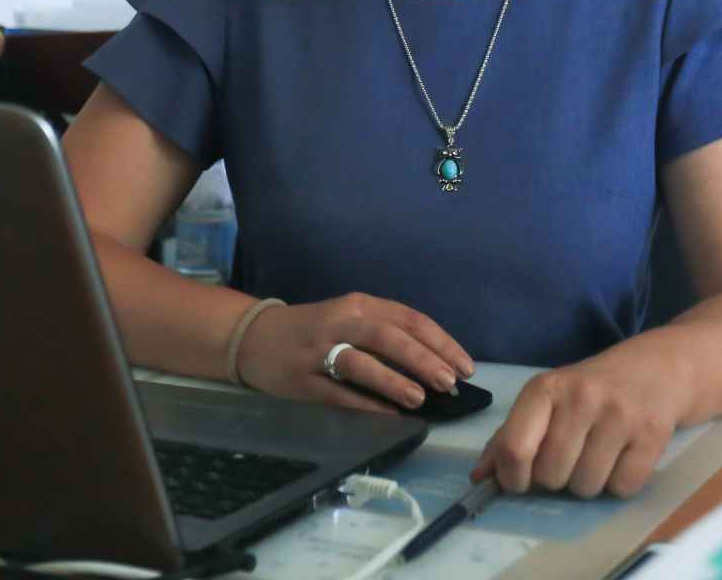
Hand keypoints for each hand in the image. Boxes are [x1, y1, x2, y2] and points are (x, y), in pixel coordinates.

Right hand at [235, 292, 474, 411]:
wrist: (256, 337)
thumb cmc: (317, 330)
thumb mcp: (352, 319)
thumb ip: (388, 335)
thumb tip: (438, 365)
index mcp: (359, 305)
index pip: (408, 319)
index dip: (440, 342)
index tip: (465, 366)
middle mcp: (340, 322)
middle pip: (386, 336)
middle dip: (421, 358)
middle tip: (449, 381)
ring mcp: (319, 351)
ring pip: (360, 362)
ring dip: (392, 380)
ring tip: (419, 398)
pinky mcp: (303, 380)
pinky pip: (337, 394)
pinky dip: (364, 404)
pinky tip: (388, 415)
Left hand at [472, 335, 688, 498]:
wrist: (659, 366)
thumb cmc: (593, 388)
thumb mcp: (548, 399)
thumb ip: (510, 436)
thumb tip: (479, 477)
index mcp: (546, 387)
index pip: (514, 448)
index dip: (511, 477)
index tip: (519, 481)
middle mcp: (581, 397)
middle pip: (550, 475)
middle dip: (555, 479)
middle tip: (570, 458)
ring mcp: (619, 415)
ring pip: (584, 487)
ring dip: (587, 484)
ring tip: (598, 456)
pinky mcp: (652, 434)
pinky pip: (622, 488)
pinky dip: (619, 484)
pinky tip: (623, 458)